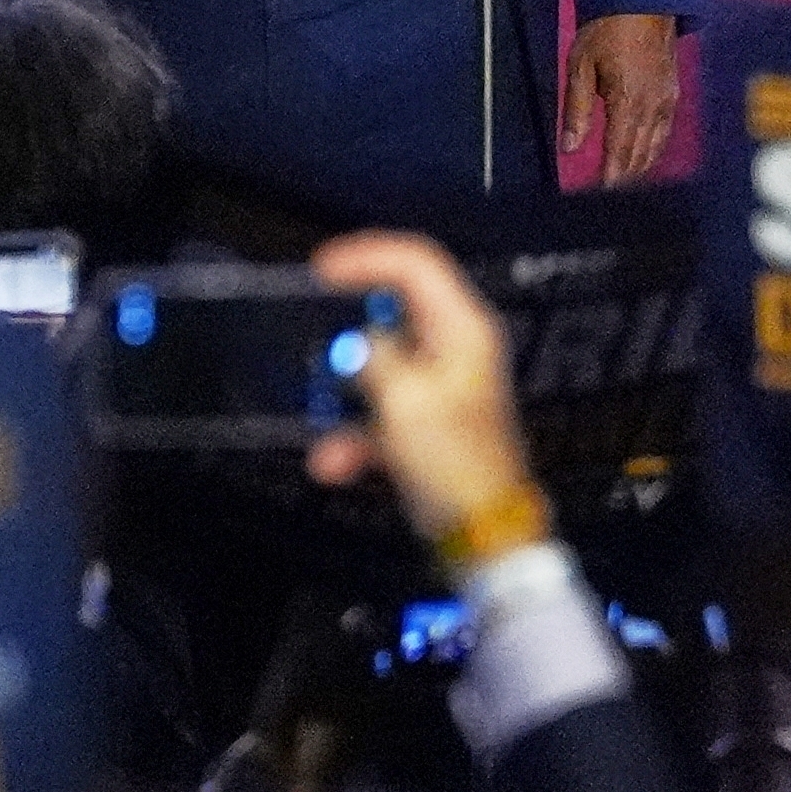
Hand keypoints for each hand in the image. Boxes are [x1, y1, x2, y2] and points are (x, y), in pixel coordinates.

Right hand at [302, 232, 536, 551]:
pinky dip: (354, 434)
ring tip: (320, 415)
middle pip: (395, 311)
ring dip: (344, 391)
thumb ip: (374, 356)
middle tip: (307, 325)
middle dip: (348, 324)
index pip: (416, 263)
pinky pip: (379, 411)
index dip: (366, 256)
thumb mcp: (404, 399)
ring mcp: (442, 385)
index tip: (318, 271)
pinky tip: (333, 463)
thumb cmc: (450, 461)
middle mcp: (455, 349)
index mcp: (461, 330)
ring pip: (378, 364)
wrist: (483, 536)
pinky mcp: (427, 421)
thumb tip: (357, 343)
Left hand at [560, 11, 680, 184]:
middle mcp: (652, 105)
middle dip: (624, 177)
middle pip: (638, 153)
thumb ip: (576, 109)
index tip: (600, 194)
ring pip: (654, 145)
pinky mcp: (672, 94)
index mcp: (627, 100)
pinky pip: (663, 131)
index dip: (610, 175)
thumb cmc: (606, 30)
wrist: (643, 4)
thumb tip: (568, 147)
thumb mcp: (580, 66)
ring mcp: (666, 100)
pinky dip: (652, 149)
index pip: (618, 149)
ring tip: (623, 185)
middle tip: (609, 197)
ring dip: (639, 167)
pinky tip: (643, 157)